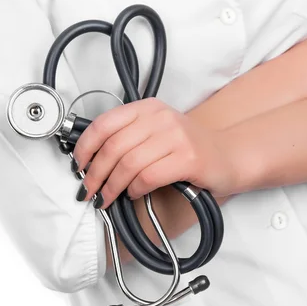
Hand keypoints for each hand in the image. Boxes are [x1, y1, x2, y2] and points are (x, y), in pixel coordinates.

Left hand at [71, 98, 236, 208]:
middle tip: (89, 190)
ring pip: (128, 163)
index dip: (85, 147)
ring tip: (108, 197)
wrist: (228, 157)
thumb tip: (90, 160)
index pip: (104, 123)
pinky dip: (135, 189)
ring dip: (112, 186)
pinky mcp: (188, 159)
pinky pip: (148, 176)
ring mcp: (177, 137)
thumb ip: (127, 138)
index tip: (79, 165)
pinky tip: (134, 193)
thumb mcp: (156, 133)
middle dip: (95, 173)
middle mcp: (162, 118)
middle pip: (113, 147)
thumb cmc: (188, 149)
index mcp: (149, 108)